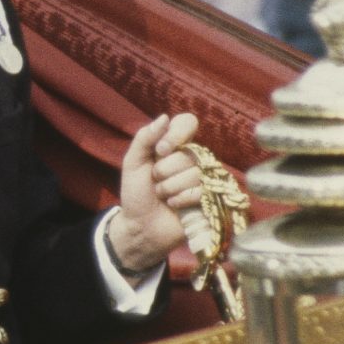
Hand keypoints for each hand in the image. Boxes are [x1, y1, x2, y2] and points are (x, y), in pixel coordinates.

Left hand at [105, 112, 201, 274]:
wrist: (140, 227)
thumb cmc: (136, 194)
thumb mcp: (133, 163)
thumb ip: (144, 139)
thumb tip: (164, 117)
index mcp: (175, 145)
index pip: (187, 123)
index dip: (176, 134)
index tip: (160, 150)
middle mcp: (193, 158)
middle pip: (188, 153)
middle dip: (164, 171)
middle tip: (155, 182)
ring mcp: (204, 177)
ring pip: (194, 173)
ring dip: (170, 188)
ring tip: (163, 196)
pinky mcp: (210, 197)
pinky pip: (201, 191)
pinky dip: (181, 199)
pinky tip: (174, 205)